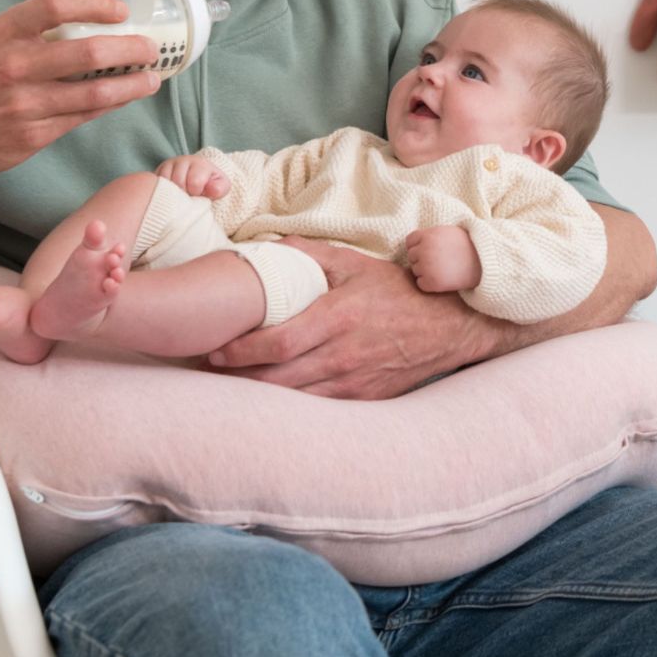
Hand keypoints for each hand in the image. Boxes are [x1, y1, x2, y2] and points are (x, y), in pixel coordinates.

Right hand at [0, 0, 161, 186]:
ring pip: (95, 94)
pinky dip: (109, 106)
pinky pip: (83, 118)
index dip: (96, 4)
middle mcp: (13, 66)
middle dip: (131, 49)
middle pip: (88, 52)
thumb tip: (89, 15)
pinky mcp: (33, 136)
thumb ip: (30, 28)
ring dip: (132, 85)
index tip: (121, 10)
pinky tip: (124, 97)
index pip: (57, 5)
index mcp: (1, 33)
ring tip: (151, 79)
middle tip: (152, 48)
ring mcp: (24, 105)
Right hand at [155, 154, 229, 197]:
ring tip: (181, 196)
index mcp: (199, 163)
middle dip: (185, 195)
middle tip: (189, 197)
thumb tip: (212, 190)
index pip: (195, 182)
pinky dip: (162, 194)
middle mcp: (182, 160)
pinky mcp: (156, 173)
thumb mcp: (221, 186)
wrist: (198, 179)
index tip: (200, 194)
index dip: (197, 193)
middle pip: (178, 183)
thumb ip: (220, 188)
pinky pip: (154, 186)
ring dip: (173, 195)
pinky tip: (170, 196)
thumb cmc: (210, 185)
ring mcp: (167, 166)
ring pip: (165, 185)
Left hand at [204, 238, 486, 397]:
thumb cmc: (397, 290)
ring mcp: (353, 383)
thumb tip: (267, 246)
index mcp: (338, 317)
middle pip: (278, 379)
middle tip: (207, 376)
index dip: (241, 351)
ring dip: (257, 399)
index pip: (279, 342)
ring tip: (225, 393)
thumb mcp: (354, 263)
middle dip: (238, 381)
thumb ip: (308, 253)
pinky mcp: (363, 401)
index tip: (214, 350)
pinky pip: (317, 411)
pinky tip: (266, 407)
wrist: (450, 325)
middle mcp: (343, 355)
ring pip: (294, 401)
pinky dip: (289, 411)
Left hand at [405, 225, 481, 293]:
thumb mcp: (447, 233)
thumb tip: (412, 245)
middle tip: (440, 261)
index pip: (409, 241)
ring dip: (425, 272)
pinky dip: (429, 284)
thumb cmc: (468, 247)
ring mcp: (427, 266)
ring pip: (415, 270)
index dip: (419, 246)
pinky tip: (443, 279)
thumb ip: (430, 236)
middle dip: (422, 259)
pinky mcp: (432, 282)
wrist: (486, 264)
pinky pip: (421, 284)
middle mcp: (425, 250)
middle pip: (412, 256)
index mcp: (429, 235)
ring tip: (444, 269)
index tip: (431, 250)